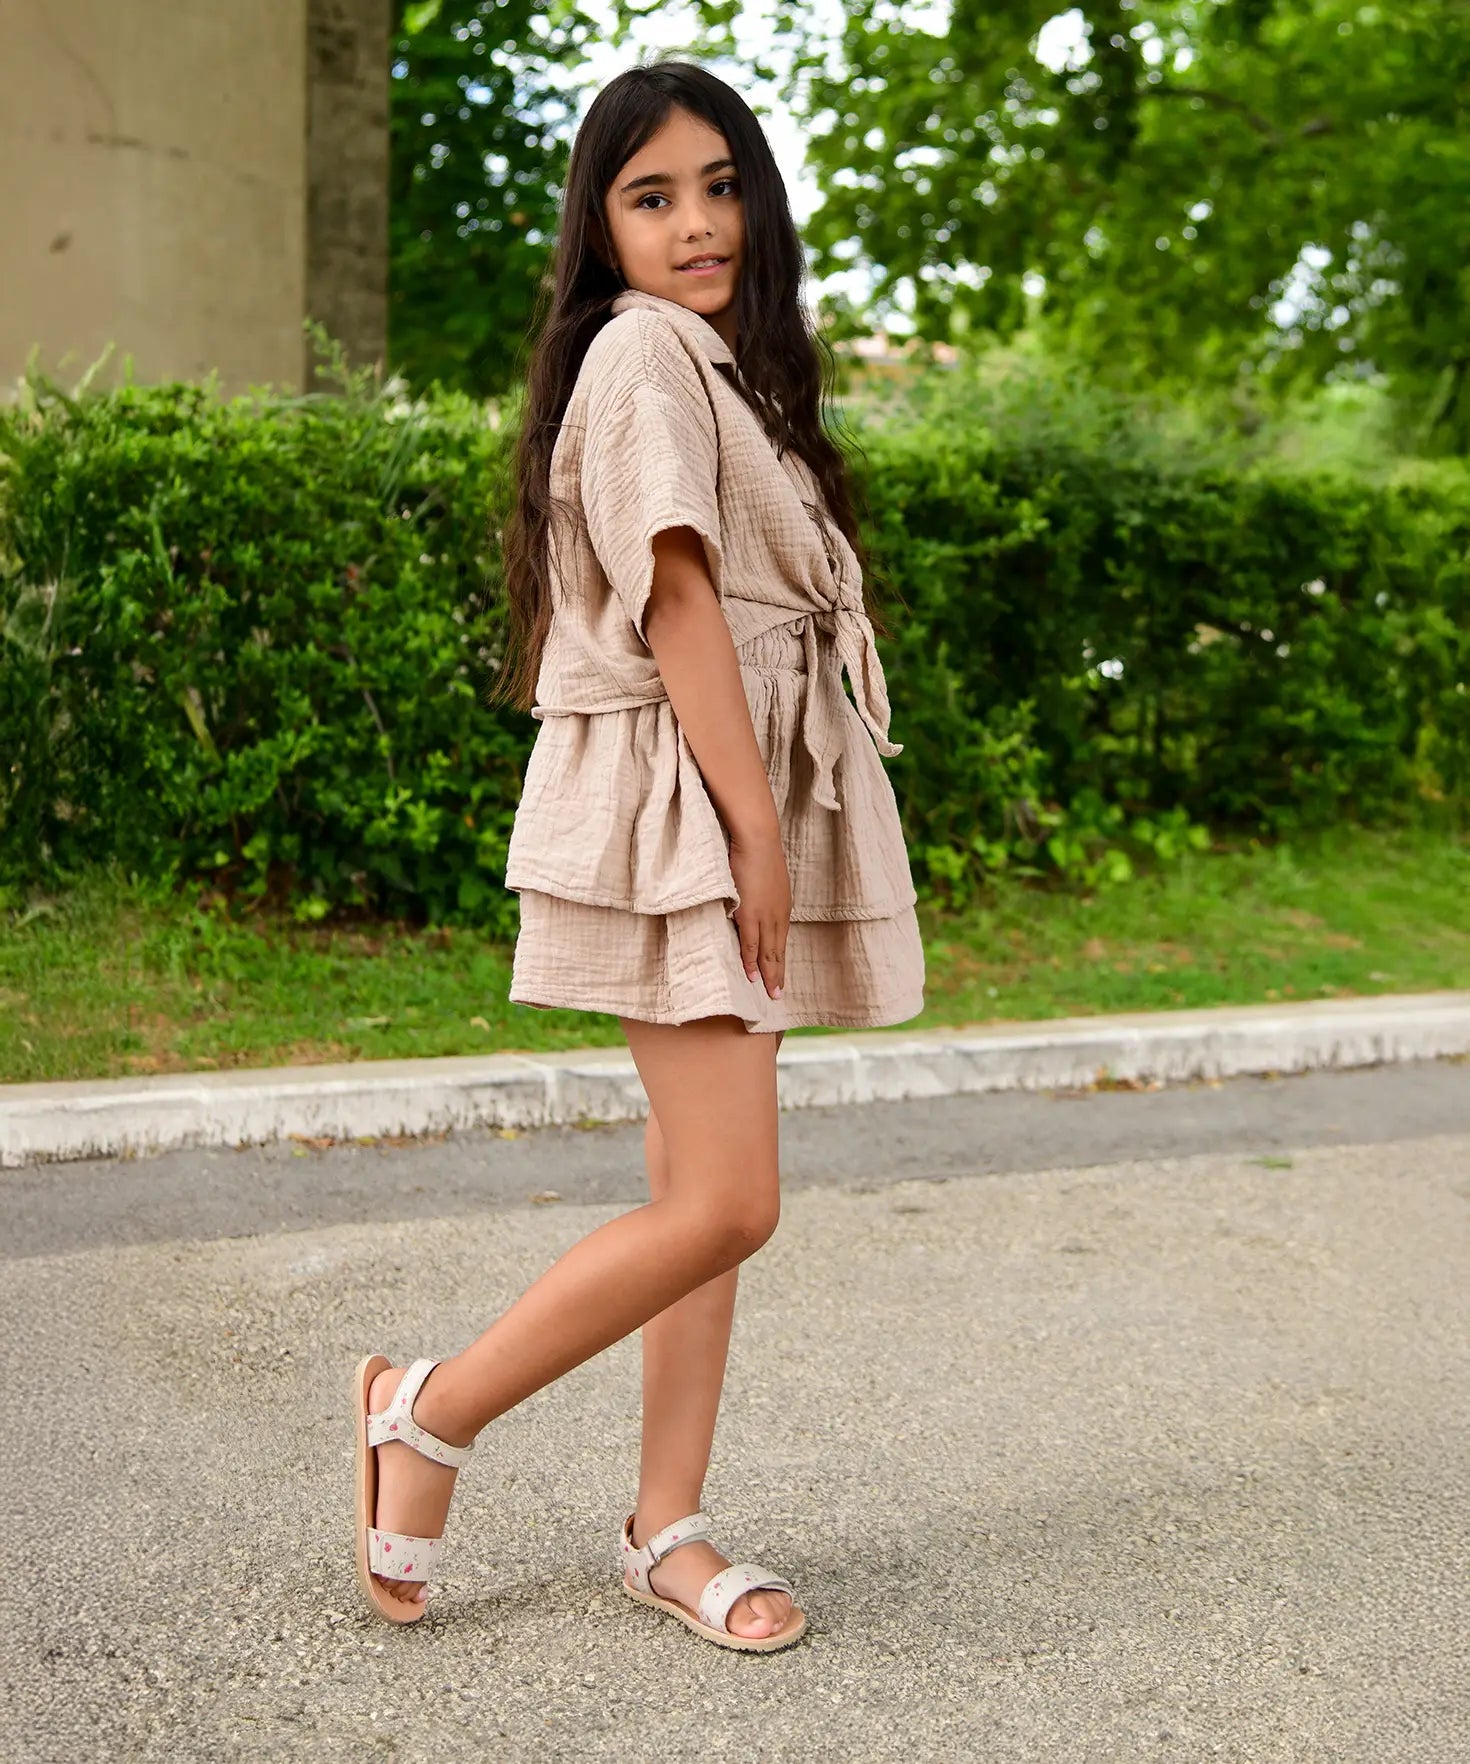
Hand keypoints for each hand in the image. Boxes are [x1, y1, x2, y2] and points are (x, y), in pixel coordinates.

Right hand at [727, 825, 790, 999]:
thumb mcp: (766, 879)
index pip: (780, 940)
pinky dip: (751, 961)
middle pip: (778, 951)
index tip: (779, 975)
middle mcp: (777, 915)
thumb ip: (762, 894)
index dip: (779, 959)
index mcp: (782, 907)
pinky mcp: (750, 913)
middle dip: (778, 974)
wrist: (758, 839)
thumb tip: (753, 901)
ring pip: (768, 952)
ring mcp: (765, 916)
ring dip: (769, 974)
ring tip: (770, 993)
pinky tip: (752, 976)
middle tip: (778, 995)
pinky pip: (750, 944)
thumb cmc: (758, 853)